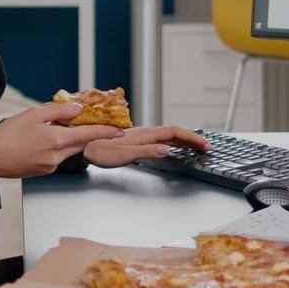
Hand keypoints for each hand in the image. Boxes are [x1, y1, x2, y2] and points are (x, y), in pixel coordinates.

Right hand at [0, 103, 120, 178]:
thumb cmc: (7, 135)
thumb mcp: (33, 114)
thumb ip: (59, 111)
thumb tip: (77, 109)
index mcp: (56, 140)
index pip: (89, 134)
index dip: (106, 131)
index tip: (119, 129)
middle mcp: (57, 156)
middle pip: (81, 142)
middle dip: (87, 132)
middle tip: (91, 122)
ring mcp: (51, 166)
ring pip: (70, 149)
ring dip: (70, 139)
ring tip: (57, 127)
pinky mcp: (44, 171)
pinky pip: (59, 156)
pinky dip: (59, 146)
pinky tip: (45, 139)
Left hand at [83, 126, 210, 168]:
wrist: (83, 147)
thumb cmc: (99, 151)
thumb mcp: (124, 154)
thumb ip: (146, 152)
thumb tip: (167, 150)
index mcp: (145, 135)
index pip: (174, 133)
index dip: (191, 138)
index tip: (205, 145)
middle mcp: (144, 133)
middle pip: (174, 132)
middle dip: (192, 139)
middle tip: (205, 148)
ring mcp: (140, 136)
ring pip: (167, 135)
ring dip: (183, 140)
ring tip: (194, 147)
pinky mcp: (135, 140)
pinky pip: (159, 138)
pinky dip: (171, 142)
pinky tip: (171, 147)